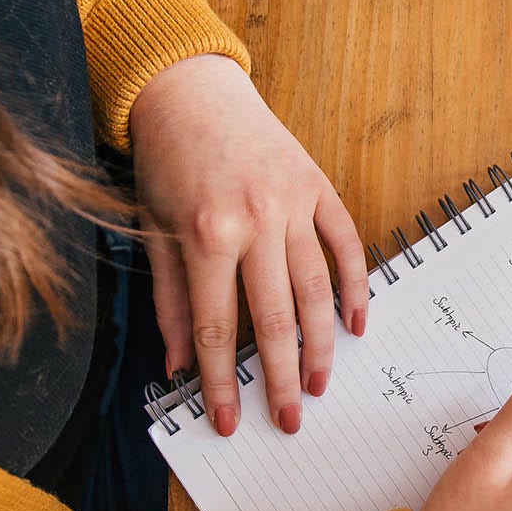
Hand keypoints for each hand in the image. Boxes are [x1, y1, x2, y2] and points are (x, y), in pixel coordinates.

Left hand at [128, 56, 368, 434]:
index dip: (221, 381)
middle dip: (280, 377)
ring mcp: (292, 202)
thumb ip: (171, 301)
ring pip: (316, 288)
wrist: (189, 90)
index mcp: (206, 234)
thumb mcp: (154, 232)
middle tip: (290, 419)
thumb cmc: (165, 161)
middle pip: (275, 318)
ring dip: (320, 343)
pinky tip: (357, 324)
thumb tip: (178, 365)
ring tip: (319, 383)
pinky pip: (345, 244)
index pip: (217, 328)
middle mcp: (254, 220)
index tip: (227, 420)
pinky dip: (356, 286)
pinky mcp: (317, 186)